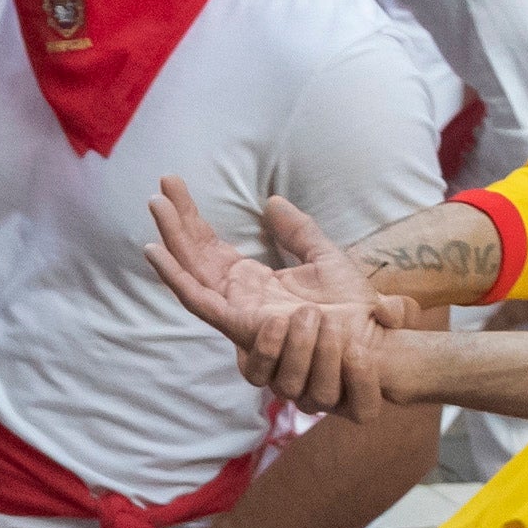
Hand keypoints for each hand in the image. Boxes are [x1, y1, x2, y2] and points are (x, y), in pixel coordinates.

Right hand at [142, 179, 395, 418]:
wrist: (372, 340)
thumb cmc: (354, 311)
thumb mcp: (324, 256)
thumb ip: (297, 231)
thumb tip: (272, 203)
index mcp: (253, 285)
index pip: (210, 248)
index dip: (191, 218)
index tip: (174, 187)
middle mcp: (238, 300)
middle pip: (195, 257)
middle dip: (175, 222)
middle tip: (159, 188)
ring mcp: (237, 314)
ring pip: (191, 273)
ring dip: (172, 240)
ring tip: (156, 205)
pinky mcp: (240, 325)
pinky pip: (199, 301)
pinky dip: (175, 276)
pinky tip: (157, 252)